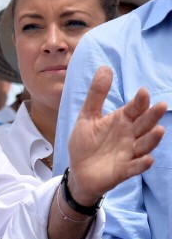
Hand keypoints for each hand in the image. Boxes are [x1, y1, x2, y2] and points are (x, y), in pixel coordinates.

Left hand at [67, 66, 166, 204]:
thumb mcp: (87, 116)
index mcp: (121, 121)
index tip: (143, 91)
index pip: (134, 109)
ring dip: (152, 139)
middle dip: (152, 116)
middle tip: (160, 105)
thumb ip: (97, 95)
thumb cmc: (85, 143)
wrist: (78, 171)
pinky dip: (142, 164)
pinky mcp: (123, 170)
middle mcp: (129, 135)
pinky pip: (135, 167)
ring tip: (159, 130)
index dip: (139, 101)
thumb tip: (105, 67)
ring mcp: (128, 153)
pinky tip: (148, 159)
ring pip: (144, 145)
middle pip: (143, 125)